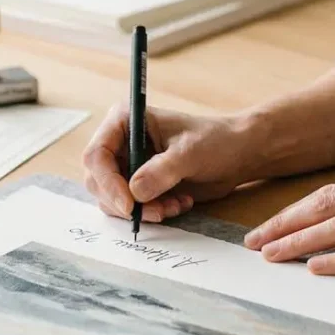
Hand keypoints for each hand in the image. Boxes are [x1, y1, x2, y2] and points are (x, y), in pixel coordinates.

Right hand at [82, 102, 262, 222]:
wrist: (237, 154)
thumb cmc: (215, 141)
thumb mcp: (189, 153)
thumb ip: (161, 171)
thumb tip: (134, 193)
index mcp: (124, 121)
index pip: (97, 155)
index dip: (107, 182)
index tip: (129, 205)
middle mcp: (120, 143)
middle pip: (98, 181)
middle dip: (125, 202)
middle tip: (157, 211)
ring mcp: (128, 165)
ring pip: (113, 199)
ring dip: (143, 210)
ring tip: (174, 205)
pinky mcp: (140, 186)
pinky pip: (132, 208)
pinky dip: (153, 213)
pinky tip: (179, 203)